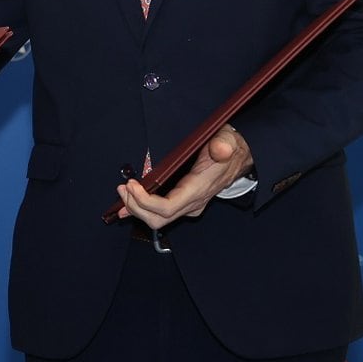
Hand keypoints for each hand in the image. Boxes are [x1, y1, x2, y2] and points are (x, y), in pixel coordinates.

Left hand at [115, 126, 252, 229]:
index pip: (167, 208)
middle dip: (135, 206)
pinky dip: (142, 209)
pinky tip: (128, 204)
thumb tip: (220, 149)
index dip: (145, 201)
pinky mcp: (184, 203)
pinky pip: (160, 214)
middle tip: (123, 188)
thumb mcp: (227, 141)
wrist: (239, 157)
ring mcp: (189, 206)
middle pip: (158, 219)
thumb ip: (223, 145)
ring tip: (123, 192)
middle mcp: (193, 203)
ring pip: (157, 220)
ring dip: (136, 209)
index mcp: (198, 189)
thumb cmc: (229, 148)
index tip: (132, 185)